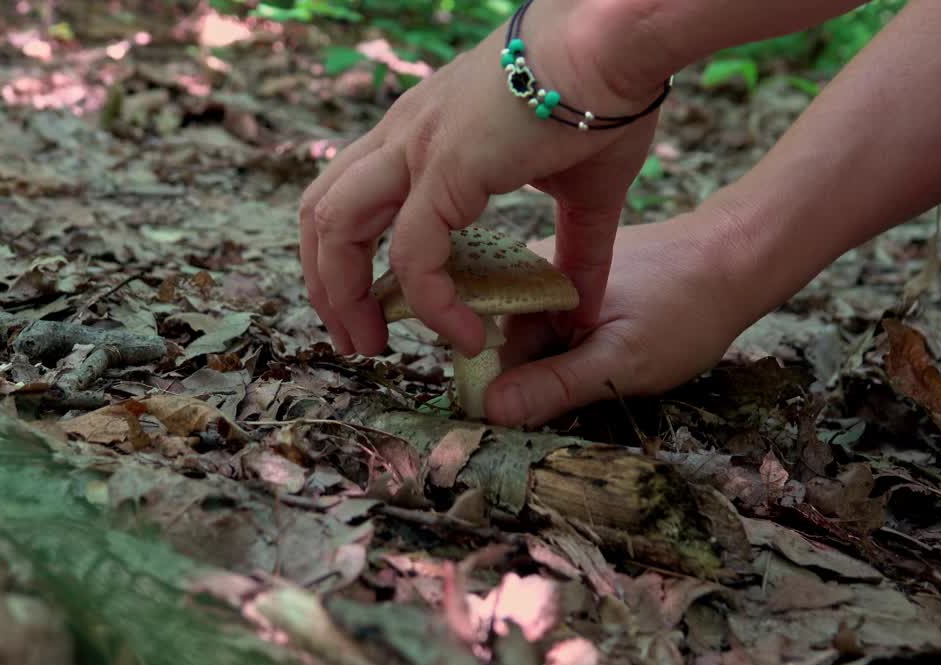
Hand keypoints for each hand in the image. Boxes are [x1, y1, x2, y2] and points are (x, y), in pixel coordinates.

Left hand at [299, 0, 670, 359]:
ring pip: (335, 227)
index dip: (345, 258)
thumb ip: (576, 249)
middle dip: (324, 285)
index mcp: (422, 132)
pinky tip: (465, 331)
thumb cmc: (607, 95)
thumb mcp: (583, 190)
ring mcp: (417, 146)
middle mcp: (404, 135)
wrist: (620, 43)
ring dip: (343, 296)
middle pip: (320, 213)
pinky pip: (413, 252)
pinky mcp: (445, 165)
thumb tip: (583, 305)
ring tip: (374, 345)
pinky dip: (430, 302)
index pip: (349, 197)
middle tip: (353, 339)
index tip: (372, 309)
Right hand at [485, 214, 752, 426]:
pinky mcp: (574, 286)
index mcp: (528, 285)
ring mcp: (552, 278)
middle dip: (538, 385)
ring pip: (534, 345)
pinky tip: (611, 355)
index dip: (506, 398)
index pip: (487, 357)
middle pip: (508, 352)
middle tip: (591, 397)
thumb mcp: (620, 361)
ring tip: (608, 373)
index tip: (542, 423)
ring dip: (559, 371)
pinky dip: (575, 353)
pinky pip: (555, 331)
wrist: (735, 259)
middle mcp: (530, 274)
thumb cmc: (686, 310)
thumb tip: (489, 410)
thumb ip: (554, 385)